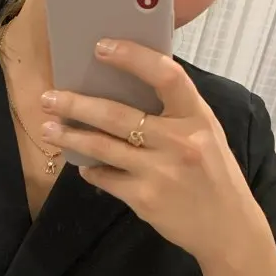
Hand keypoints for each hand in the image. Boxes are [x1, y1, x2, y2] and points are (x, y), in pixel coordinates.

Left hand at [40, 39, 267, 266]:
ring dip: (71, 137)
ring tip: (49, 128)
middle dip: (77, 105)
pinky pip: (105, 178)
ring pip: (102, 148)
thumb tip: (127, 91)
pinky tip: (82, 165)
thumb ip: (174, 114)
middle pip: (117, 115)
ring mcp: (159, 172)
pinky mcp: (143, 199)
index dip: (132, 57)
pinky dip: (90, 170)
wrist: (227, 228)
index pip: (166, 75)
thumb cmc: (213, 175)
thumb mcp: (206, 135)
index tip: (101, 47)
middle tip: (49, 97)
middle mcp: (178, 142)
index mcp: (197, 117)